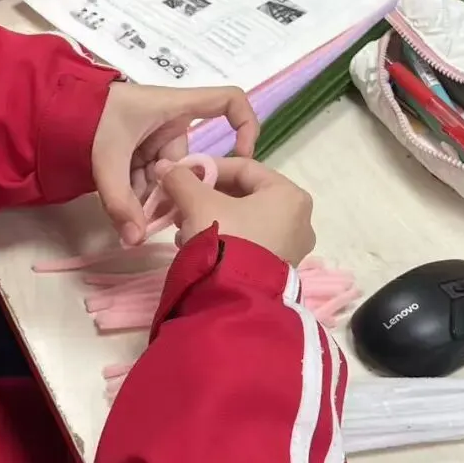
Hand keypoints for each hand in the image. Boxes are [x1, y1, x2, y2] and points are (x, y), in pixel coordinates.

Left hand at [91, 82, 258, 244]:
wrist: (52, 111)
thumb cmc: (87, 118)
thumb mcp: (107, 158)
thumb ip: (120, 201)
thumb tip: (137, 240)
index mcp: (175, 107)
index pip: (229, 101)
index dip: (246, 125)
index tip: (241, 158)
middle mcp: (170, 121)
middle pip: (188, 161)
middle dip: (169, 191)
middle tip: (150, 217)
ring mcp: (154, 136)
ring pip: (165, 175)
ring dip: (147, 195)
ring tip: (127, 210)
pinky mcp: (138, 149)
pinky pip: (148, 176)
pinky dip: (136, 191)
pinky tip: (121, 204)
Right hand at [159, 157, 314, 265]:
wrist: (235, 296)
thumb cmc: (226, 238)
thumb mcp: (199, 204)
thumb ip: (182, 180)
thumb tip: (164, 166)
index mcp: (289, 194)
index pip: (244, 168)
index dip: (208, 168)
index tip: (182, 175)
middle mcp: (299, 218)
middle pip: (244, 196)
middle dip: (206, 197)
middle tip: (180, 203)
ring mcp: (292, 246)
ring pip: (245, 220)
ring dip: (210, 218)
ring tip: (183, 228)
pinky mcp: (279, 268)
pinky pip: (249, 241)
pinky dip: (224, 237)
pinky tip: (197, 245)